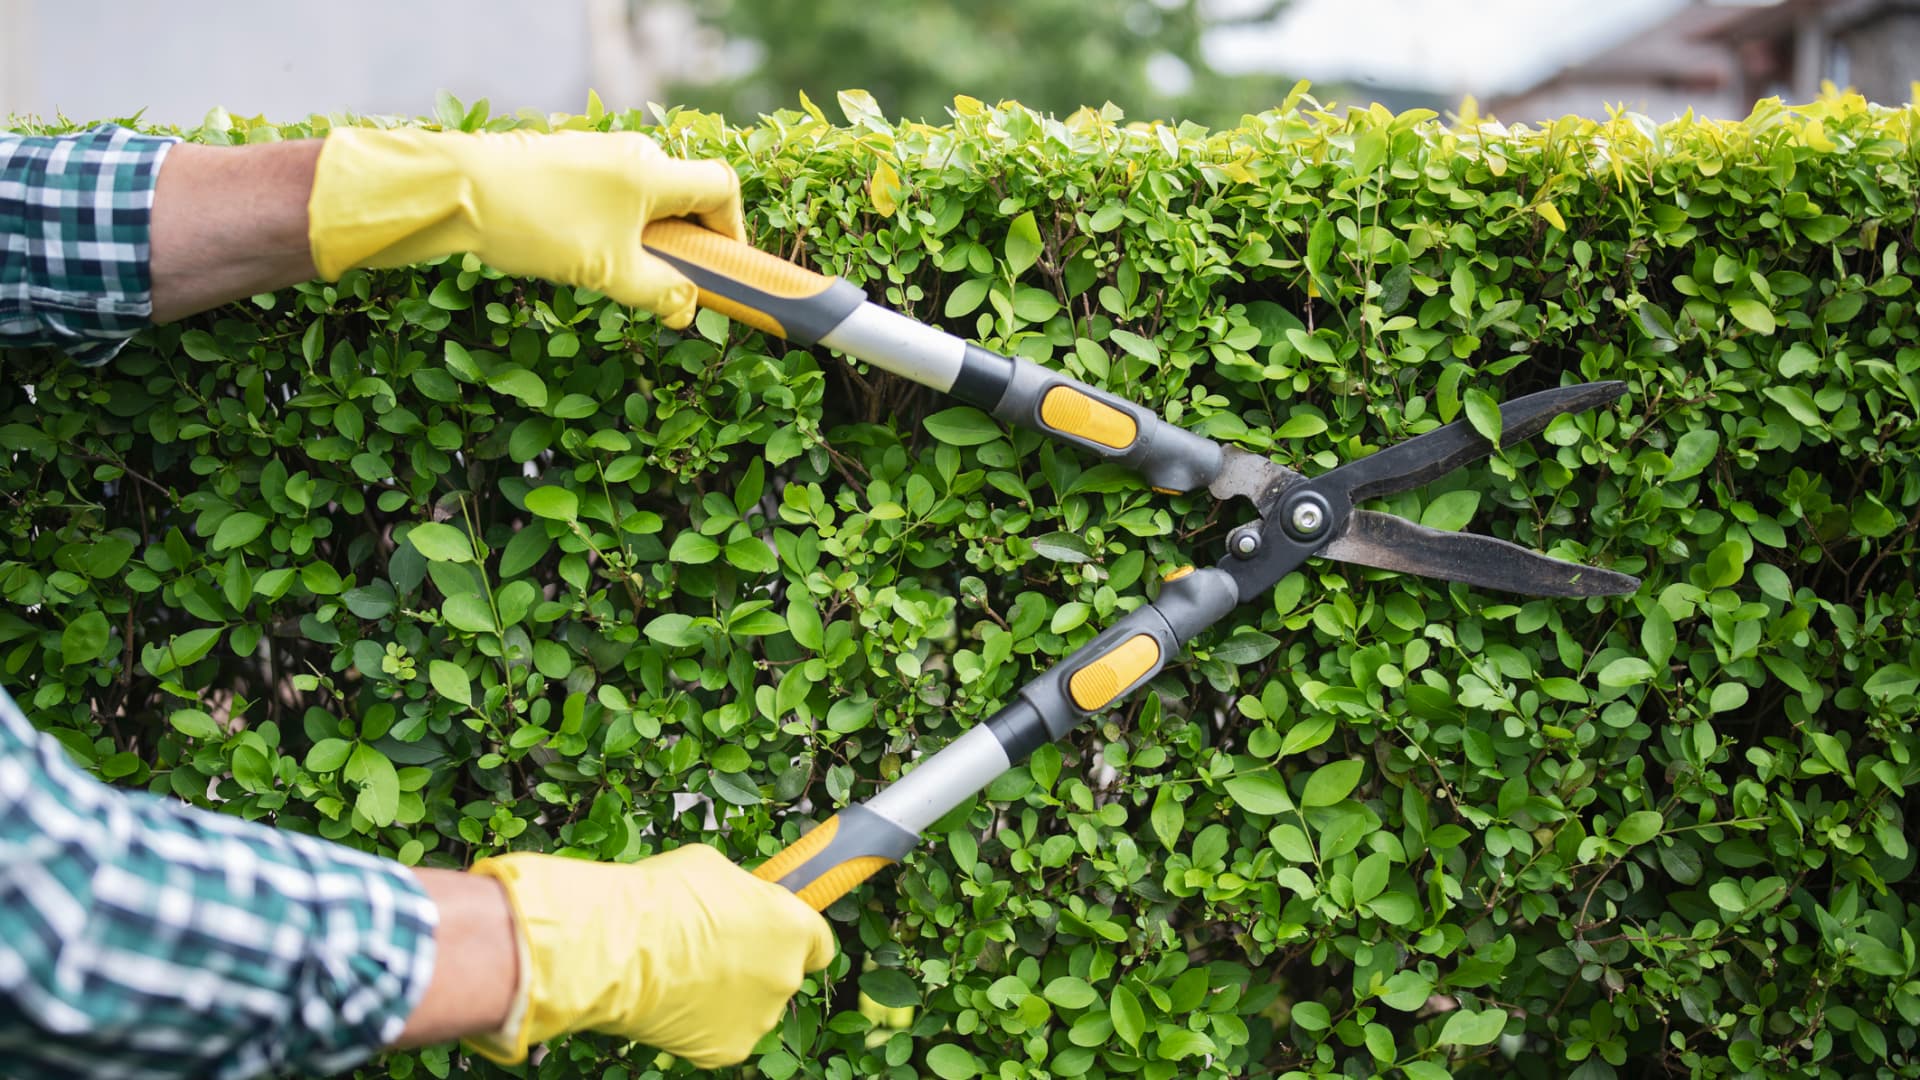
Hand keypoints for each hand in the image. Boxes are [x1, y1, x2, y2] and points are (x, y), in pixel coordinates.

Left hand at [306, 128, 743, 327]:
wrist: (458, 191)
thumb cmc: (539, 225)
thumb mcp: (609, 272)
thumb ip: (659, 293)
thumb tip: (687, 312)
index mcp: (654, 172)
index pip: (722, 188)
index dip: (732, 229)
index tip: (722, 266)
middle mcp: (632, 153)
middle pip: (685, 193)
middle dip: (686, 240)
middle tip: (671, 280)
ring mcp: (598, 153)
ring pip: (646, 196)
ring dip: (648, 236)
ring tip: (620, 273)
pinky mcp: (568, 161)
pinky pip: (613, 192)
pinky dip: (617, 224)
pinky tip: (584, 252)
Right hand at [465, 844, 835, 1066]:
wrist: (620, 949)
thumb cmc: (663, 899)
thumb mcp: (714, 870)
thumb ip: (742, 894)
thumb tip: (738, 902)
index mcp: (795, 928)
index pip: (818, 943)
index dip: (794, 939)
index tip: (772, 935)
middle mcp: (786, 977)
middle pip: (781, 976)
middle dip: (755, 966)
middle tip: (712, 951)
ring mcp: (758, 1018)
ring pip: (750, 1008)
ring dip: (728, 996)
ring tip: (683, 975)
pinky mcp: (726, 1050)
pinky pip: (721, 1035)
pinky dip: (701, 1025)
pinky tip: (674, 1001)